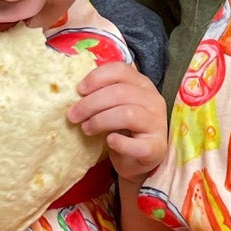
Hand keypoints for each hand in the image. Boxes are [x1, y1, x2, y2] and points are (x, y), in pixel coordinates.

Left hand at [68, 63, 168, 186]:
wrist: (138, 159)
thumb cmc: (123, 129)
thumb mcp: (114, 106)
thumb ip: (102, 95)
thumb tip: (74, 92)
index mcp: (142, 84)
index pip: (121, 70)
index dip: (97, 78)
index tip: (79, 90)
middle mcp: (153, 100)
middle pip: (120, 93)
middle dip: (90, 104)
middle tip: (73, 115)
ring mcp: (157, 124)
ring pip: (127, 114)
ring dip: (100, 121)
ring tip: (86, 129)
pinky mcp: (156, 147)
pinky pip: (135, 144)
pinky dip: (119, 142)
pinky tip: (109, 141)